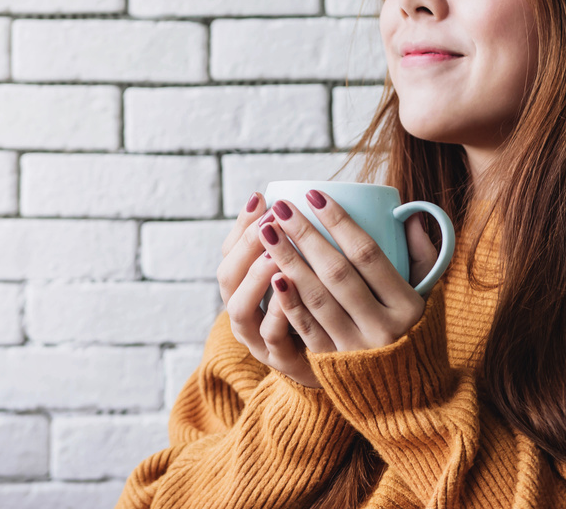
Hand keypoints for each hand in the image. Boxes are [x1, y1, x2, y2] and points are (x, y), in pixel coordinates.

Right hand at [217, 191, 319, 387]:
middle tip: (271, 221)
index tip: (261, 198)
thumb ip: (307, 245)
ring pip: (239, 307)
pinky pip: (270, 336)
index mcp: (244, 286)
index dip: (242, 224)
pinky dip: (277, 313)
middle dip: (247, 245)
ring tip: (275, 255)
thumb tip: (315, 196)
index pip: (230, 251)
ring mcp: (256, 337)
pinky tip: (289, 291)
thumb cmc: (324, 313)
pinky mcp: (278, 359)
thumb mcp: (310, 275)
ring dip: (256, 277)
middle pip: (227, 275)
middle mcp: (242, 310)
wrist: (338, 370)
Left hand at [258, 190, 439, 353]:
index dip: (339, 222)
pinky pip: (306, 329)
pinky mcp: (331, 365)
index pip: (368, 255)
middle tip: (281, 208)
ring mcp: (355, 349)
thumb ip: (424, 255)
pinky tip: (272, 275)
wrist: (408, 398)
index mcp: (408, 306)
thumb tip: (408, 214)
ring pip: (316, 299)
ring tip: (267, 232)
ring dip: (288, 261)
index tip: (314, 195)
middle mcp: (382, 328)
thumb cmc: (416, 332)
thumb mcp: (429, 296)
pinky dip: (289, 302)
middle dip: (306, 236)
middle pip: (337, 273)